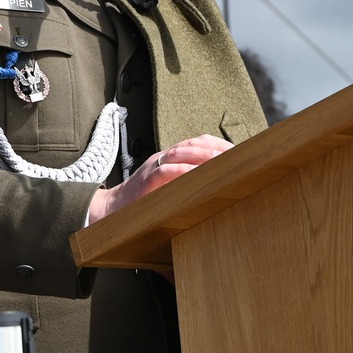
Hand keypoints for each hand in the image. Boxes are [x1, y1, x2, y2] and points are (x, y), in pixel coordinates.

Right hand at [88, 135, 232, 223]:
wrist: (112, 209)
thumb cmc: (145, 202)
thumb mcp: (169, 188)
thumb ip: (188, 183)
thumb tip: (218, 189)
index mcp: (171, 157)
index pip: (198, 142)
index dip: (218, 144)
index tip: (239, 151)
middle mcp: (163, 157)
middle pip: (194, 144)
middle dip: (217, 148)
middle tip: (238, 155)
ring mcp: (154, 167)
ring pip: (181, 153)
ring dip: (204, 156)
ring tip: (224, 162)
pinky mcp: (147, 180)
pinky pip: (166, 171)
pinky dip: (183, 171)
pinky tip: (199, 176)